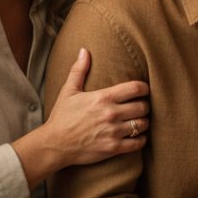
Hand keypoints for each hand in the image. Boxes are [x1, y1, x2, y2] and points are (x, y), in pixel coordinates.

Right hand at [14, 48, 149, 187]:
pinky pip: (138, 143)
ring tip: (138, 121)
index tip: (143, 90)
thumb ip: (79, 70)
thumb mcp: (68, 91)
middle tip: (140, 107)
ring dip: (143, 122)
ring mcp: (113, 132)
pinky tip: (136, 136)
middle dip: (144, 106)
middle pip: (143, 106)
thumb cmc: (62, 117)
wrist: (54, 144)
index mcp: (103, 97)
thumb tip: (84, 50)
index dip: (144, 88)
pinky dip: (140, 139)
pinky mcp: (113, 148)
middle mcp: (111, 114)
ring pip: (143, 124)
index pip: (136, 88)